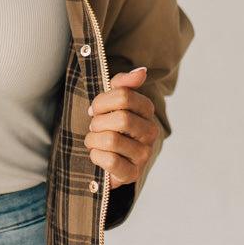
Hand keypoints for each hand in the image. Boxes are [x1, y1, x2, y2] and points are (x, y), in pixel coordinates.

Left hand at [84, 66, 160, 189]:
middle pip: (121, 118)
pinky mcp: (132, 173)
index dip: (102, 101)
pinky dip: (96, 156)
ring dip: (93, 140)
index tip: (95, 109)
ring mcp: (143, 154)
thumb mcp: (111, 102)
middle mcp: (150, 132)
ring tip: (94, 141)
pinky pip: (111, 161)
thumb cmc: (107, 126)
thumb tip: (142, 71)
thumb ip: (122, 84)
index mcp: (146, 111)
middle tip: (94, 127)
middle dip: (98, 122)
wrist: (104, 159)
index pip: (125, 96)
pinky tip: (97, 155)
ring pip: (112, 140)